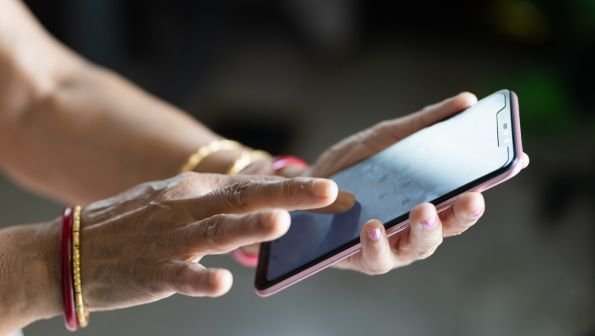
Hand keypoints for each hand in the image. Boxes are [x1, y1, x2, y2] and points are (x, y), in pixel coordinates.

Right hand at [74, 172, 340, 310]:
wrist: (67, 251)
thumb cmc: (128, 226)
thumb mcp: (171, 202)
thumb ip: (213, 203)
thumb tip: (262, 204)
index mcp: (191, 189)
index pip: (249, 183)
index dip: (290, 185)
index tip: (329, 188)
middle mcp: (183, 208)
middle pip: (243, 198)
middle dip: (288, 195)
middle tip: (329, 193)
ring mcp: (168, 241)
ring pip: (214, 232)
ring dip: (248, 228)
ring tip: (280, 225)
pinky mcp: (151, 273)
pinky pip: (181, 277)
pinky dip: (201, 280)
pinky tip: (221, 284)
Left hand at [307, 92, 529, 273]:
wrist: (310, 185)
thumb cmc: (357, 165)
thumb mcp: (388, 138)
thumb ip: (424, 124)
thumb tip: (467, 100)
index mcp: (431, 198)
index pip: (466, 194)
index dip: (491, 181)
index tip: (514, 162)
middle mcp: (418, 226)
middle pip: (450, 226)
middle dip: (462, 214)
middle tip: (470, 197)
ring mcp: (394, 245)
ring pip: (418, 247)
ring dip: (424, 231)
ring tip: (421, 210)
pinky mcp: (365, 257)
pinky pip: (377, 258)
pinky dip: (378, 244)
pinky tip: (373, 226)